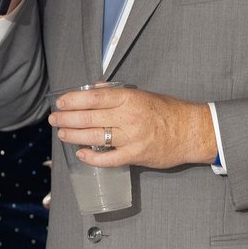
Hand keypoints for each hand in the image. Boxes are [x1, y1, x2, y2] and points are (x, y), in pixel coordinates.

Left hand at [48, 84, 218, 170]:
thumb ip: (117, 94)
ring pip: (95, 137)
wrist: (193, 131)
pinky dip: (92, 157)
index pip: (95, 98)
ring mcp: (132, 137)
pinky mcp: (136, 155)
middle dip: (67, 119)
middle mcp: (130, 117)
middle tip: (54, 119)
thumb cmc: (167, 112)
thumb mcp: (143, 95)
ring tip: (62, 134)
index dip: (74, 100)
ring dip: (74, 136)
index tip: (60, 102)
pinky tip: (81, 154)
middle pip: (90, 118)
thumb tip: (93, 90)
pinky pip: (108, 159)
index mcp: (131, 98)